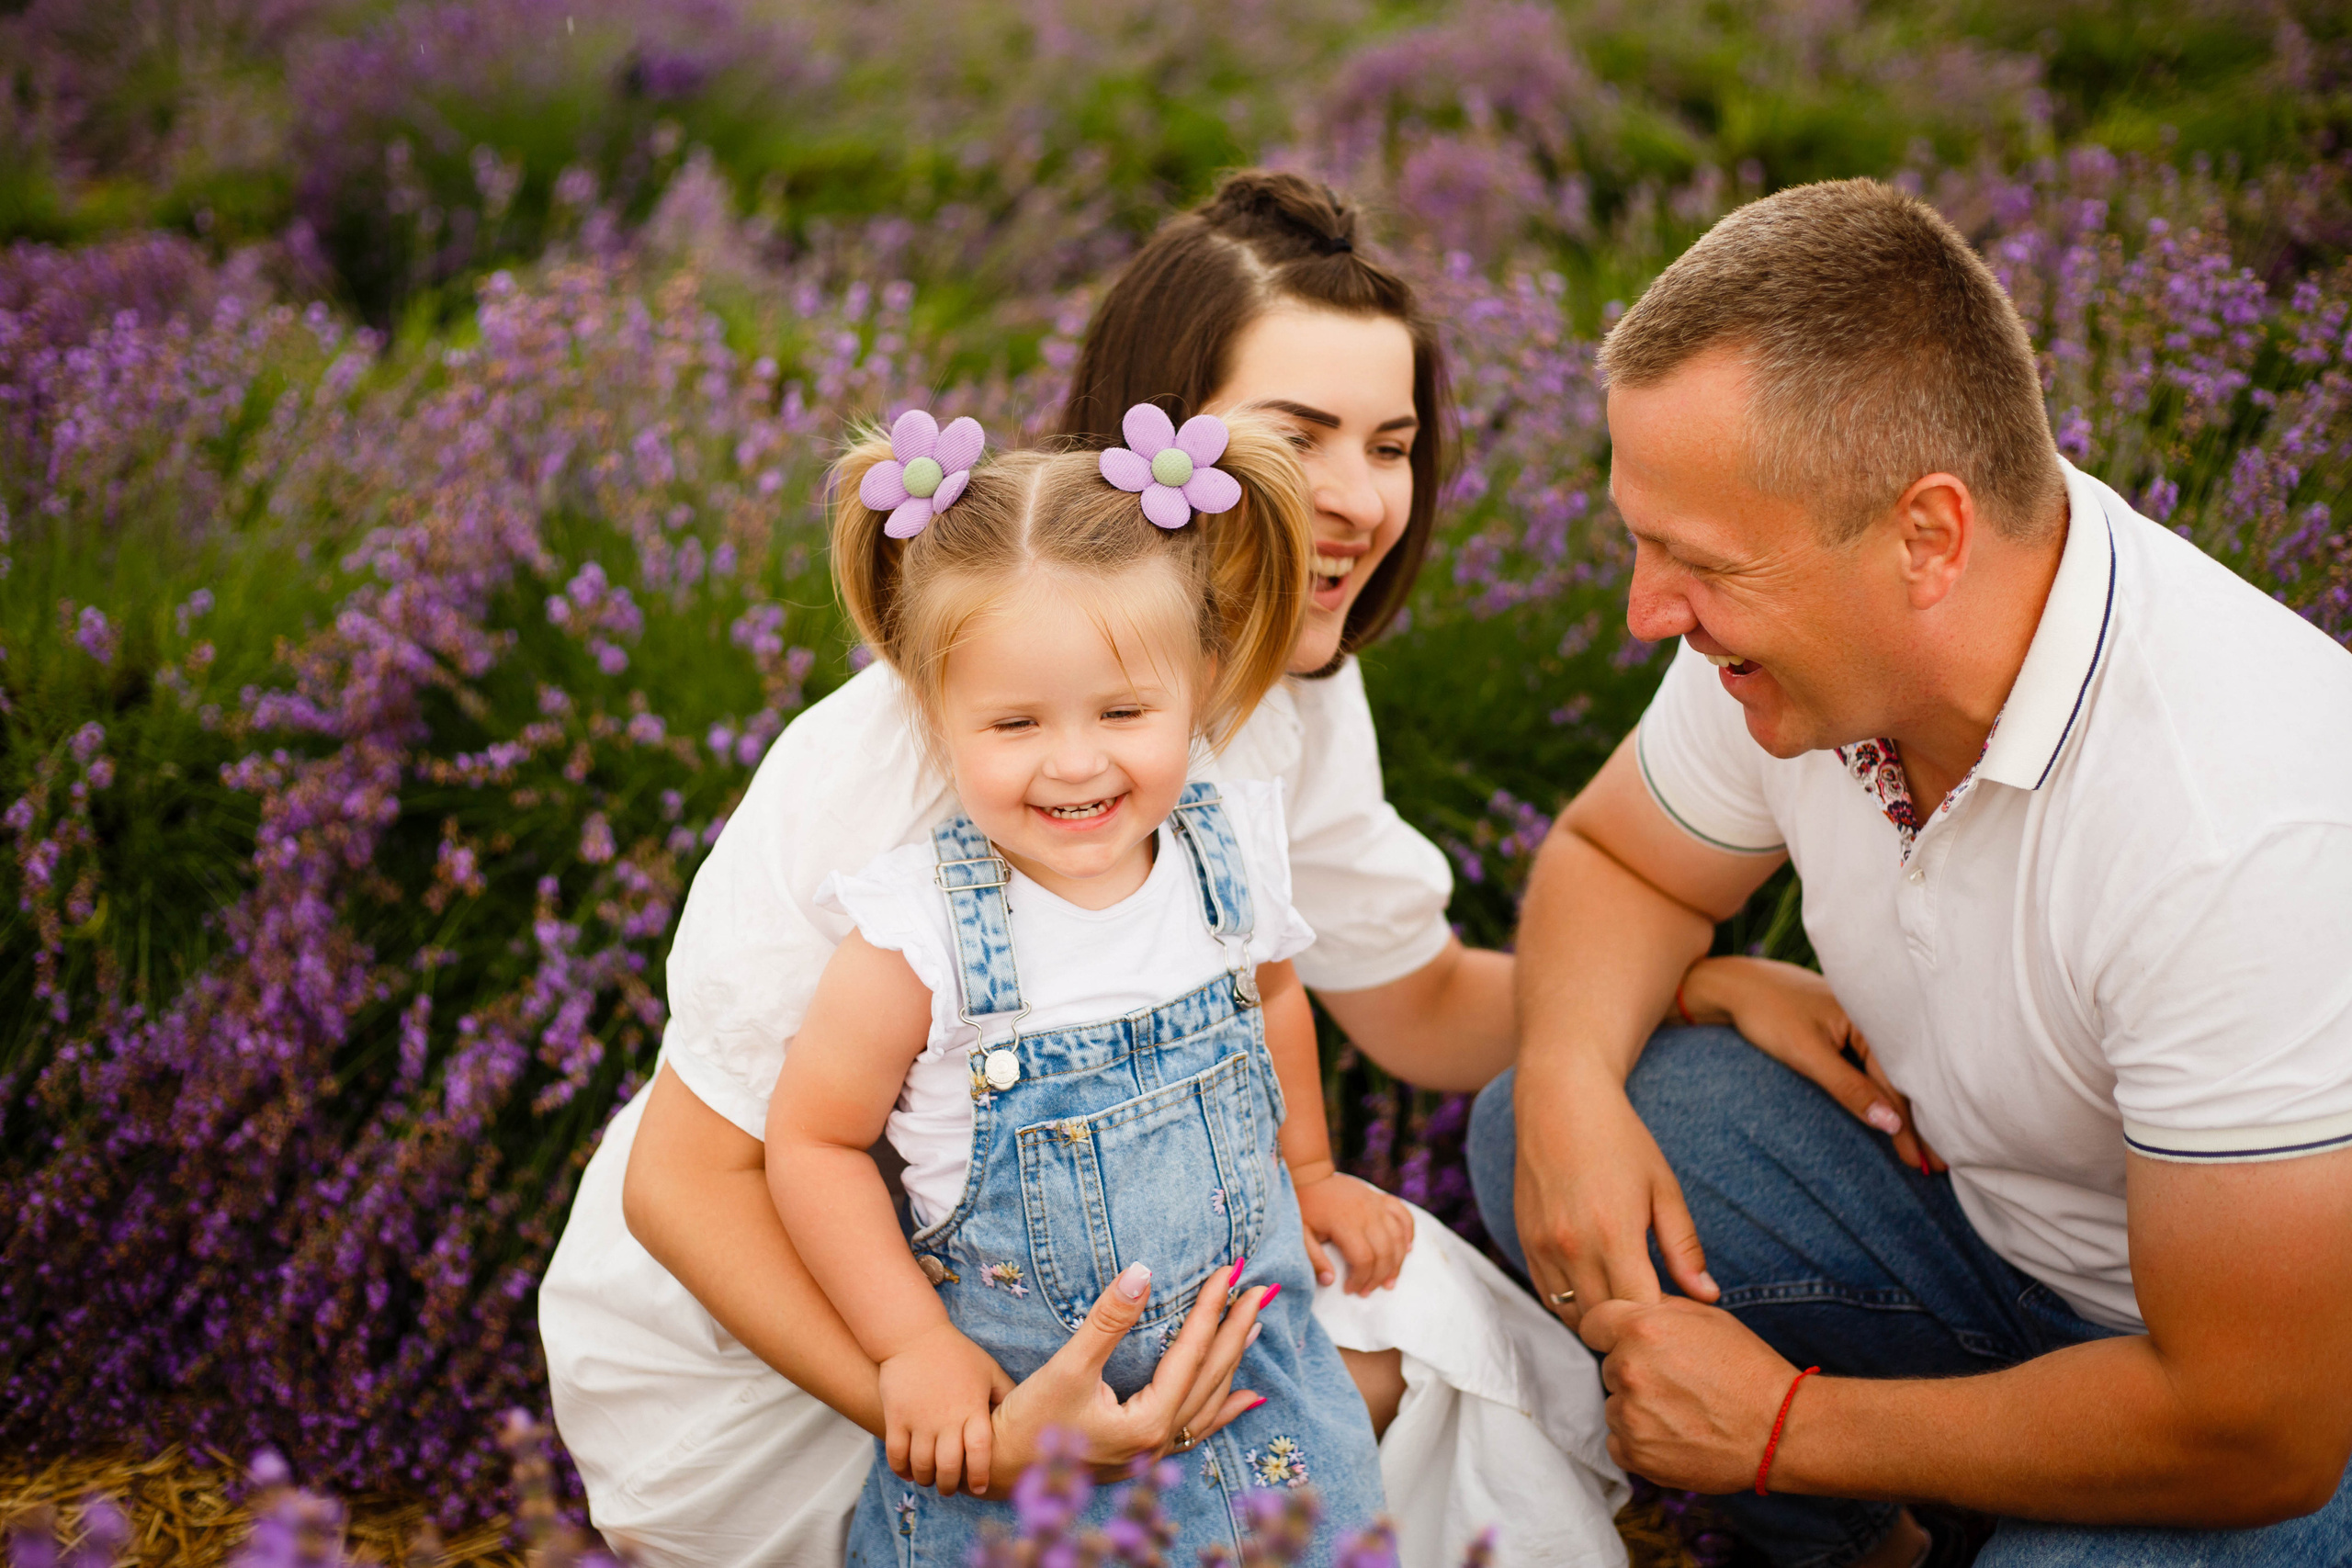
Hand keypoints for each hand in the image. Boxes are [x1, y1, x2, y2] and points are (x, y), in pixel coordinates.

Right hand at [877, 1321, 1014, 1495]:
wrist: (914, 1336)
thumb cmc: (956, 1354)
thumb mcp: (988, 1370)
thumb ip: (1006, 1394)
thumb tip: (1026, 1415)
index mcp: (973, 1408)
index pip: (979, 1452)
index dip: (980, 1475)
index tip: (980, 1487)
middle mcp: (946, 1419)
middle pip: (948, 1467)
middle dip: (950, 1486)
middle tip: (951, 1489)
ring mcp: (919, 1420)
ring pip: (922, 1466)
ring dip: (926, 1480)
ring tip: (930, 1480)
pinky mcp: (896, 1417)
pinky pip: (896, 1455)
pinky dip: (902, 1470)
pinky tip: (909, 1471)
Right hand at [983, 1259, 1271, 1496]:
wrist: (1000, 1468)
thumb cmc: (1028, 1420)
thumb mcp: (1066, 1367)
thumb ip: (1107, 1321)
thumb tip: (1142, 1273)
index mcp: (1147, 1422)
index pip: (1191, 1354)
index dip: (1211, 1309)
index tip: (1228, 1271)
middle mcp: (1159, 1441)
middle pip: (1211, 1376)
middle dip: (1236, 1329)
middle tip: (1261, 1289)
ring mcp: (1154, 1452)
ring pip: (1209, 1401)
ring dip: (1233, 1361)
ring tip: (1254, 1327)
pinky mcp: (1142, 1453)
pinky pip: (1198, 1429)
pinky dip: (1225, 1410)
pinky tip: (1248, 1399)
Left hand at [1295, 1168, 1414, 1292]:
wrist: (1311, 1176)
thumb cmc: (1305, 1207)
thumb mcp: (1301, 1233)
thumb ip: (1314, 1259)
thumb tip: (1330, 1282)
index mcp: (1345, 1222)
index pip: (1363, 1259)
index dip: (1360, 1279)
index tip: (1350, 1290)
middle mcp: (1366, 1213)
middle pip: (1384, 1252)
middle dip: (1379, 1277)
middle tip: (1368, 1291)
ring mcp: (1376, 1204)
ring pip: (1397, 1237)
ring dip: (1397, 1262)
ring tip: (1389, 1281)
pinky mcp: (1381, 1199)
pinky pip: (1403, 1215)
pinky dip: (1408, 1233)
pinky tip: (1407, 1250)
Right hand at [1513, 1060, 1717, 1331]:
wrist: (1559, 1100)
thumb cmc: (1620, 1139)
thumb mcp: (1663, 1188)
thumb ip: (1684, 1248)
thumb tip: (1709, 1296)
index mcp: (1614, 1236)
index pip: (1641, 1312)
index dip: (1665, 1323)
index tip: (1682, 1316)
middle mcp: (1572, 1247)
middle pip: (1606, 1321)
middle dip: (1634, 1327)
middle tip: (1659, 1318)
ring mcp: (1543, 1247)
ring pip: (1572, 1315)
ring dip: (1601, 1319)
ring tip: (1628, 1303)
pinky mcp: (1524, 1242)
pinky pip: (1548, 1295)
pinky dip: (1572, 1302)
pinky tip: (1597, 1287)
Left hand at [1578, 1296, 1800, 1493]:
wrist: (1779, 1429)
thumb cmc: (1747, 1369)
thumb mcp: (1705, 1317)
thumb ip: (1657, 1308)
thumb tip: (1628, 1304)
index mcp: (1641, 1328)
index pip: (1593, 1323)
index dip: (1611, 1331)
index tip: (1626, 1342)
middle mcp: (1628, 1369)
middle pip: (1608, 1366)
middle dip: (1632, 1371)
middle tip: (1674, 1382)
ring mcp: (1629, 1414)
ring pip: (1614, 1405)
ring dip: (1636, 1408)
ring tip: (1680, 1411)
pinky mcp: (1636, 1453)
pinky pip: (1618, 1442)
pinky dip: (1639, 1441)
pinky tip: (1673, 1434)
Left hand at [1681, 957, 1943, 1173]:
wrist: (1735, 985)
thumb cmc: (1768, 1014)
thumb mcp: (1807, 1055)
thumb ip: (1849, 1088)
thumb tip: (1891, 1124)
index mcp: (1870, 1019)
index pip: (1897, 1083)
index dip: (1911, 1125)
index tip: (1923, 1162)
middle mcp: (1872, 1020)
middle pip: (1899, 1080)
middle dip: (1918, 1123)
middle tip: (1937, 1166)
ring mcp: (1861, 1025)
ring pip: (1888, 1075)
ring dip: (1903, 1111)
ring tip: (1926, 1149)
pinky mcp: (1848, 1030)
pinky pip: (1873, 1067)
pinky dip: (1882, 1093)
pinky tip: (1896, 1114)